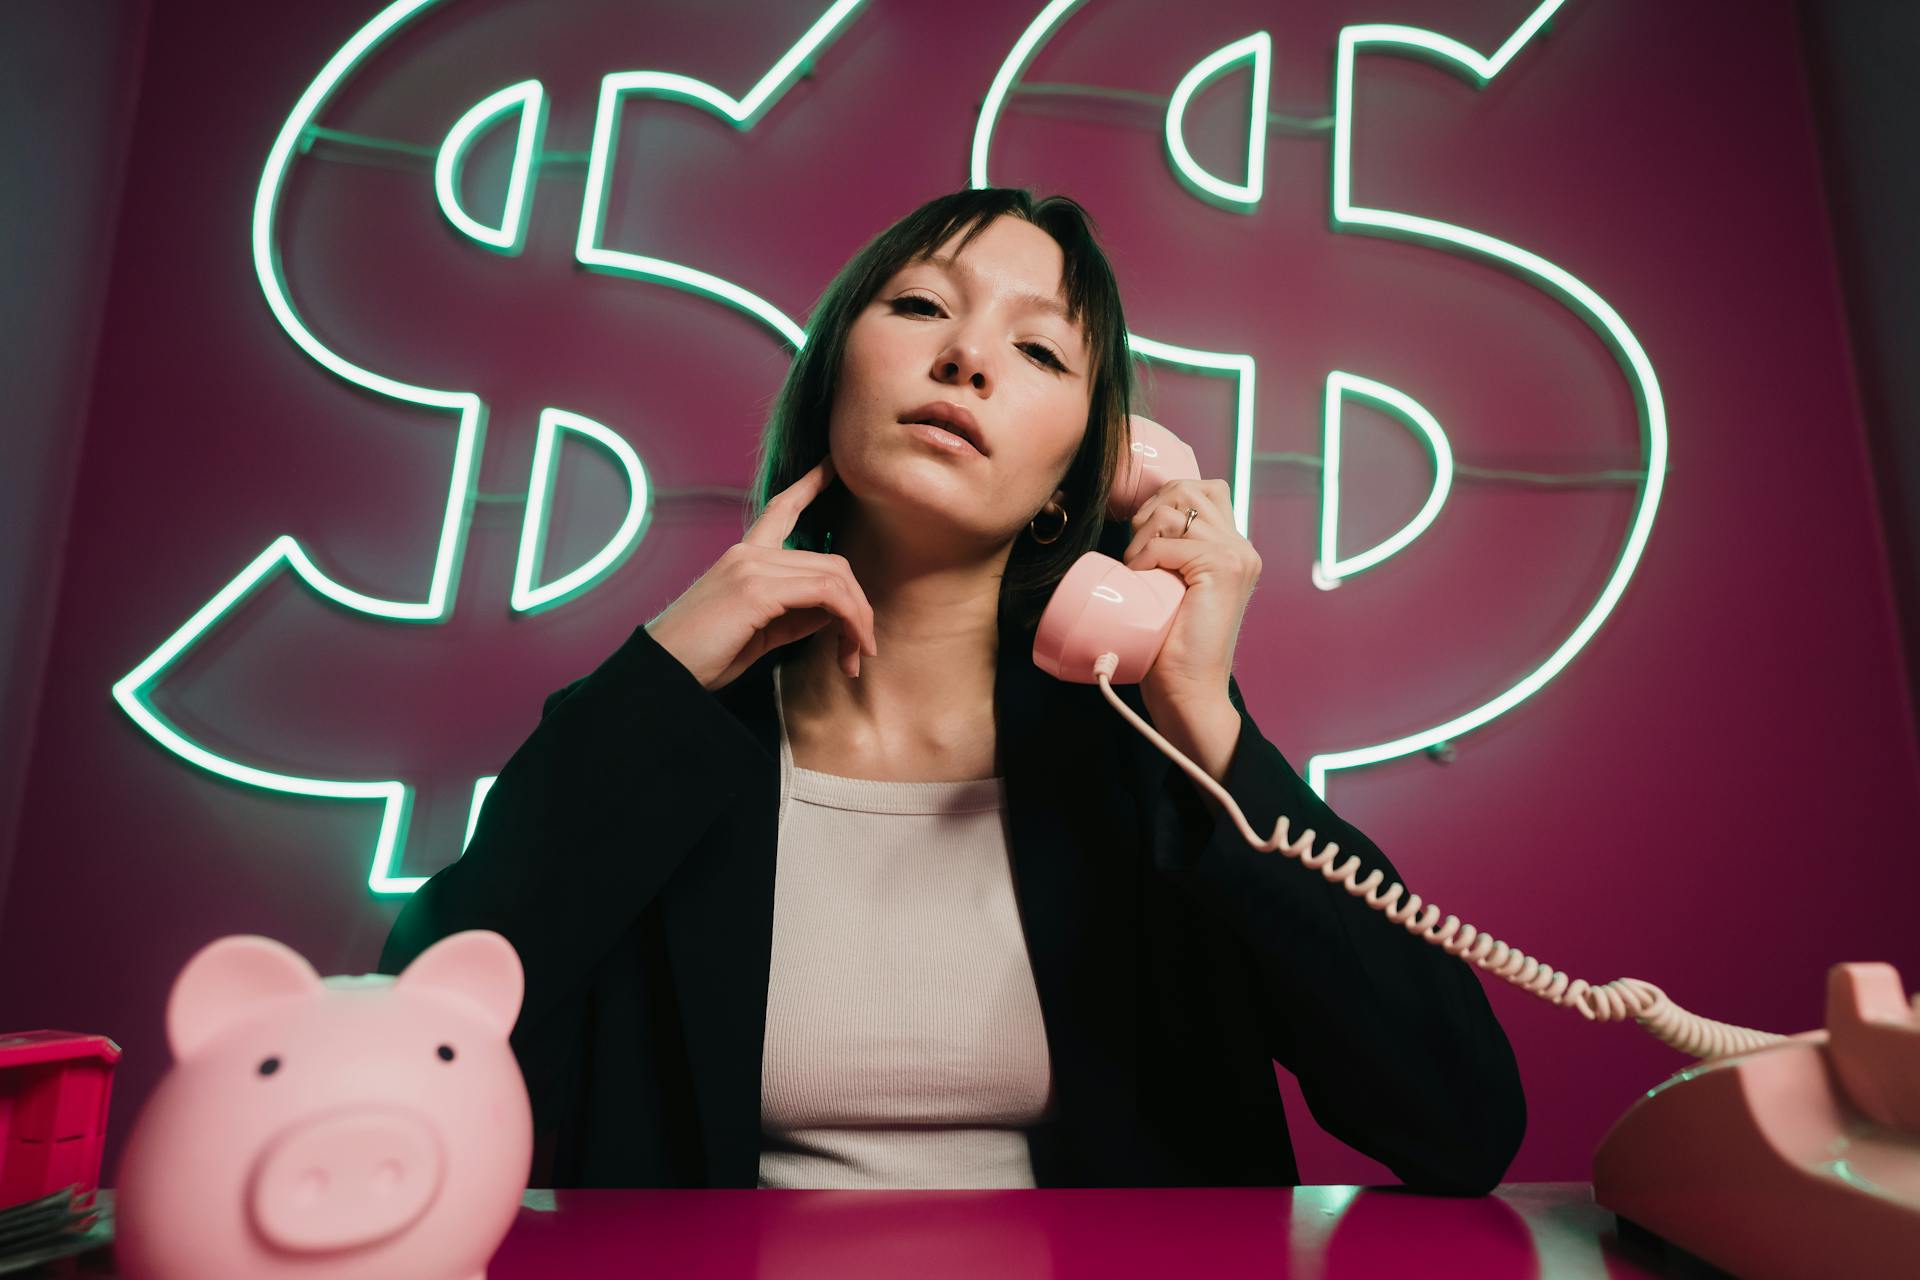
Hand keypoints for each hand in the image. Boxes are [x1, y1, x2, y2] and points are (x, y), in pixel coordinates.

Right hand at [645, 455, 878, 691]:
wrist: (665, 672)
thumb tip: (835, 613)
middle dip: (859, 606)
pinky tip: (849, 646)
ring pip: (834, 578)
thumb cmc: (705, 657)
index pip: (782, 508)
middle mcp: (749, 553)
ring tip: (859, 655)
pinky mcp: (757, 590)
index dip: (810, 484)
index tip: (832, 464)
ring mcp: (752, 567)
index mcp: (743, 556)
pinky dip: (849, 619)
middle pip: (831, 562)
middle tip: (863, 649)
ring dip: (858, 618)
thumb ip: (795, 615)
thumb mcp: (759, 631)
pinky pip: (826, 595)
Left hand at [1120, 477, 1261, 711]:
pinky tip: (1140, 578)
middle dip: (1151, 509)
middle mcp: (1242, 548)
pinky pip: (1167, 542)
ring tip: (1137, 567)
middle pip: (1189, 487)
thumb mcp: (1174, 587)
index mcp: (1234, 549)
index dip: (1163, 500)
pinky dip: (1144, 556)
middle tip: (1136, 550)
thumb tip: (1136, 521)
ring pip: (1177, 509)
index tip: (1140, 534)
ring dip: (1144, 533)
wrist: (1190, 690)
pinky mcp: (1223, 567)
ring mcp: (1236, 555)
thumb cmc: (1171, 646)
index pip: (1202, 489)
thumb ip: (1173, 555)